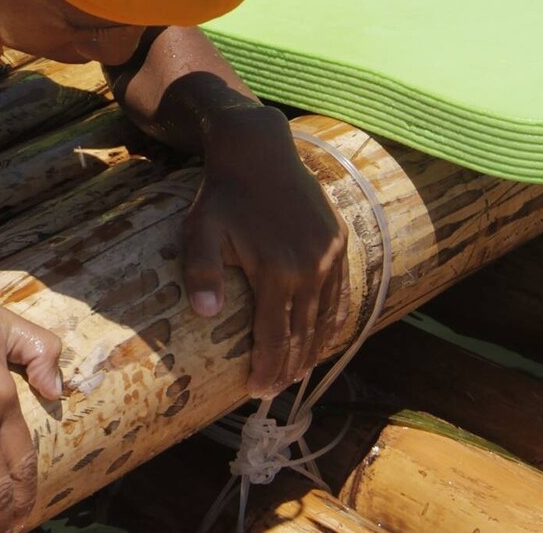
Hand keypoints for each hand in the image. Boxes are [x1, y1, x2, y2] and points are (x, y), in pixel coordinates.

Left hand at [181, 107, 348, 396]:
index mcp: (276, 271)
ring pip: (325, 316)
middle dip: (289, 367)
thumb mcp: (201, 230)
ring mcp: (329, 256)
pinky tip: (326, 335)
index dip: (267, 367)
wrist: (258, 150)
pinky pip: (341, 291)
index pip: (274, 335)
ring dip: (314, 349)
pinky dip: (334, 319)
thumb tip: (205, 315)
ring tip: (299, 374)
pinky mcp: (339, 241)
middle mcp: (310, 269)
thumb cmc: (223, 194)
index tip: (257, 392)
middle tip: (276, 392)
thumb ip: (202, 272)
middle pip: (302, 333)